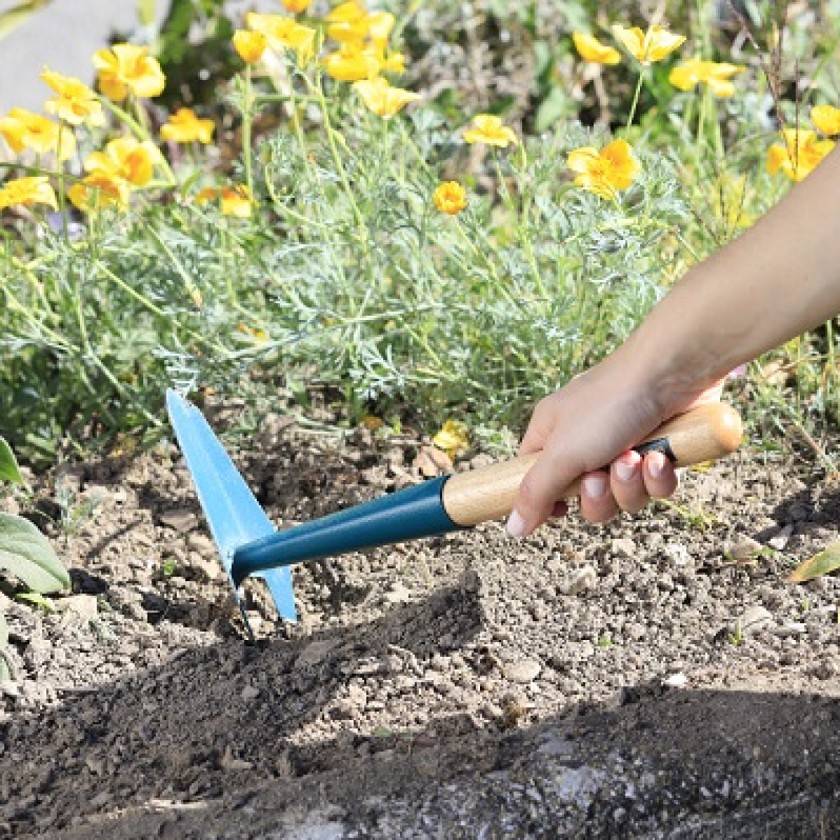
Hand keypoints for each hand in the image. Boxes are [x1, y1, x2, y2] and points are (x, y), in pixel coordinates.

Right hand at [506, 354, 723, 534]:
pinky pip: (654, 487)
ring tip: (636, 457)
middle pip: (585, 498)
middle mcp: (585, 441)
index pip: (536, 480)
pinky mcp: (659, 450)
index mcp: (552, 435)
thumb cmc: (609, 403)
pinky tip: (660, 456)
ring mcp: (624, 446)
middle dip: (599, 495)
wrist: (671, 373)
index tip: (561, 511)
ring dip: (630, 484)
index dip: (548, 501)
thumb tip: (513, 528)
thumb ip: (535, 493)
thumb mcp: (561, 453)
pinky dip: (657, 477)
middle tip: (601, 474)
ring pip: (623, 496)